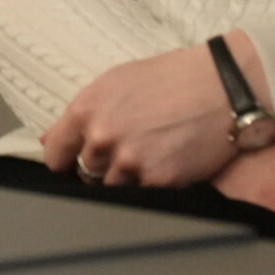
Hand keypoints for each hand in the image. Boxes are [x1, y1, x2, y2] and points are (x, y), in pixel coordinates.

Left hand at [43, 34, 267, 188]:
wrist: (222, 86)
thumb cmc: (172, 78)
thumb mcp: (116, 82)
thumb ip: (83, 114)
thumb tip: (51, 140)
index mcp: (86, 109)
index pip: (54, 154)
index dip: (63, 162)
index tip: (71, 165)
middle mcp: (102, 137)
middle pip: (84, 174)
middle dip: (100, 168)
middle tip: (127, 152)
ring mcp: (130, 161)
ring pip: (112, 188)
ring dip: (127, 179)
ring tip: (150, 155)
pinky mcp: (159, 180)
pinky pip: (143, 195)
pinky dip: (153, 185)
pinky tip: (167, 163)